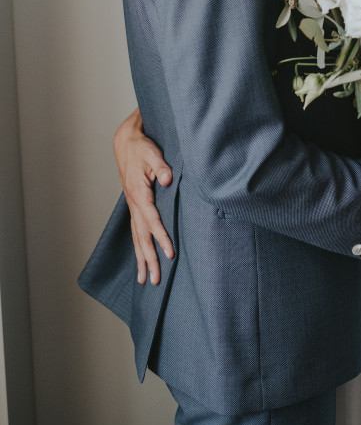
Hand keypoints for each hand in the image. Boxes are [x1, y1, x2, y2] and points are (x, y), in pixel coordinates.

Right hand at [113, 109, 173, 284]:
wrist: (127, 144)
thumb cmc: (142, 148)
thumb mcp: (153, 153)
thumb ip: (161, 167)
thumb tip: (168, 179)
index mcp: (139, 193)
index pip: (152, 221)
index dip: (161, 237)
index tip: (170, 253)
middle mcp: (134, 204)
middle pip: (141, 237)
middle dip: (149, 259)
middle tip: (155, 280)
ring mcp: (132, 207)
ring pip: (136, 238)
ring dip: (141, 259)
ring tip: (145, 281)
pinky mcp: (134, 206)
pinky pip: (136, 232)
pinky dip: (139, 248)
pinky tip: (142, 260)